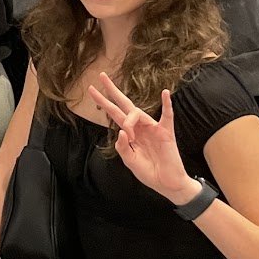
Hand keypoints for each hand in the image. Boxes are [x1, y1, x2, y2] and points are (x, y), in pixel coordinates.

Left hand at [88, 74, 194, 201]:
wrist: (166, 183)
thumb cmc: (148, 172)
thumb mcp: (130, 161)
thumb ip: (123, 148)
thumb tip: (121, 131)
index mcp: (129, 133)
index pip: (114, 113)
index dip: (103, 102)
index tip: (91, 89)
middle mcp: (139, 127)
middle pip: (124, 104)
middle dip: (112, 91)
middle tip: (101, 75)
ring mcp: (153, 128)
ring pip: (138, 113)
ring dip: (130, 121)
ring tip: (130, 135)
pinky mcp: (166, 132)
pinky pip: (167, 116)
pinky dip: (167, 104)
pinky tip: (165, 93)